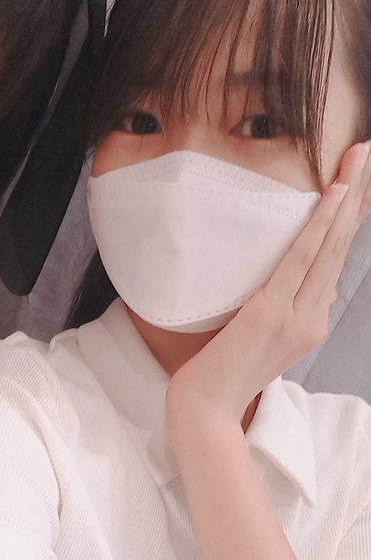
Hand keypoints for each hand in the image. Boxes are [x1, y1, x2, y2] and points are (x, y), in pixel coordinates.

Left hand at [167, 141, 370, 426]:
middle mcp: (313, 317)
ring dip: (347, 197)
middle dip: (358, 194)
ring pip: (329, 246)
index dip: (349, 216)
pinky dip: (320, 225)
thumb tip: (300, 280)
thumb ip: (281, 307)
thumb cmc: (220, 371)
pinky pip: (302, 259)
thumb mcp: (258, 335)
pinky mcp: (273, 313)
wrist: (205, 409)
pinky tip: (334, 195)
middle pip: (341, 245)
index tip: (357, 178)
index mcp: (311, 320)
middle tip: (366, 149)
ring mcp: (298, 316)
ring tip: (360, 157)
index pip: (335, 258)